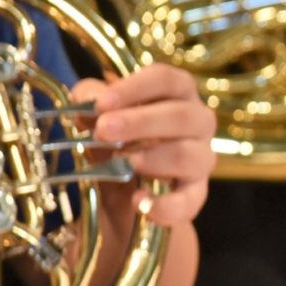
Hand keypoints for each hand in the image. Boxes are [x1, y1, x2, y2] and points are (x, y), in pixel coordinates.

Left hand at [73, 64, 214, 225]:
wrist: (125, 186)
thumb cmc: (117, 136)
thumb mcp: (100, 112)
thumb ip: (91, 99)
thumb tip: (85, 101)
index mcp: (177, 94)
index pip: (167, 80)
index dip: (136, 88)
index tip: (103, 103)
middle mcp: (198, 123)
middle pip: (182, 116)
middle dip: (140, 122)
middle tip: (104, 131)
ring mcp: (201, 159)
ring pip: (188, 155)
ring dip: (151, 159)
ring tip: (120, 163)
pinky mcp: (196, 194)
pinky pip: (188, 201)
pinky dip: (163, 205)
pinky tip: (138, 201)